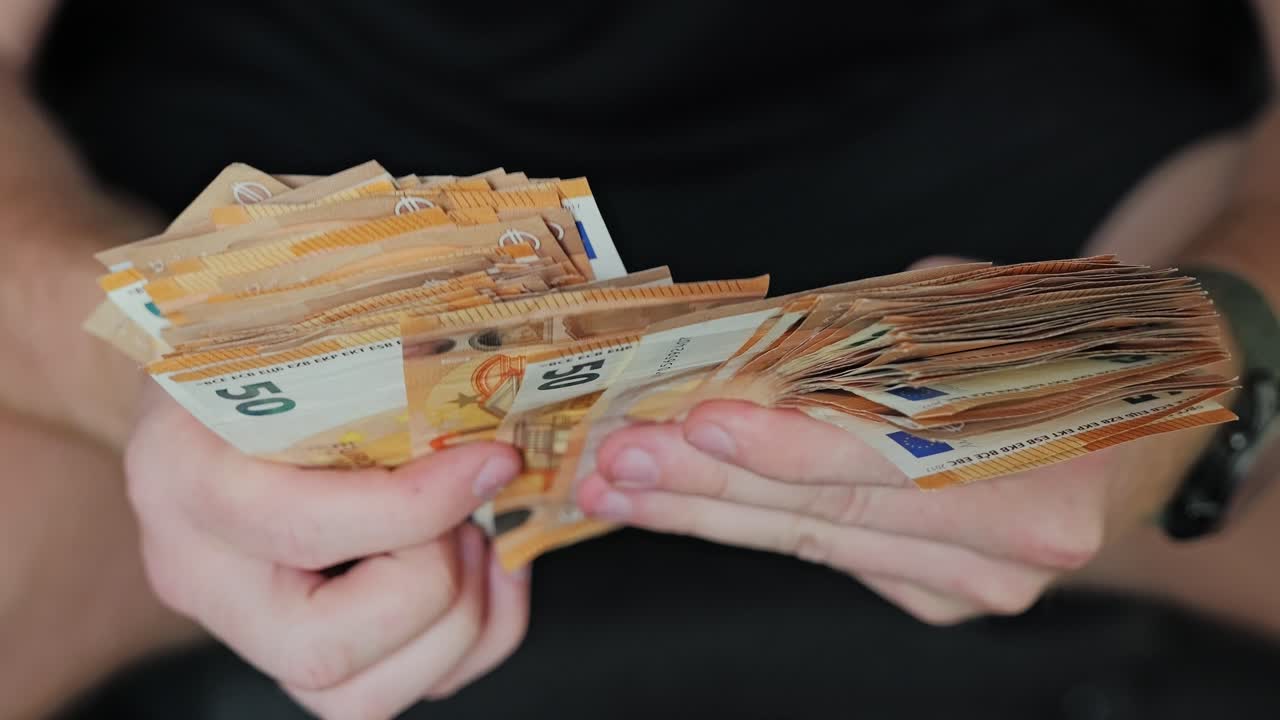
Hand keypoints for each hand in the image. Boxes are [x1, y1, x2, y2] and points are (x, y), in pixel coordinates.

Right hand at [126, 385, 529, 718]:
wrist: (204, 386)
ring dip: (459, 624)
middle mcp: (198, 572)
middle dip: (434, 585)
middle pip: (322, 650)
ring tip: (477, 539)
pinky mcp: (290, 650)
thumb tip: (492, 373)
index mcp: (184, 478)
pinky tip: (488, 572)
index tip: (494, 461)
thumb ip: (370, 349)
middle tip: (470, 513)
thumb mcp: (293, 324)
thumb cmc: (257, 345)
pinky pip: (386, 694)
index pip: (299, 528)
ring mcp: (241, 627)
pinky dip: (468, 644)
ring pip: (358, 699)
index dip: (416, 509)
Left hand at [577, 399, 1209, 625]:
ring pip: (811, 545)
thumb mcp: (971, 312)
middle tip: (614, 463)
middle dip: (707, 488)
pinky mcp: (939, 596)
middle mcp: (1007, 548)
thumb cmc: (1056, 347)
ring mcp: (972, 586)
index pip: (880, 463)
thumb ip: (867, 339)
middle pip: (826, 517)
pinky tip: (682, 499)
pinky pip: (829, 552)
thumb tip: (740, 351)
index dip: (782, 445)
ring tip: (619, 488)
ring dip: (706, 514)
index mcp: (1035, 470)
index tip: (693, 421)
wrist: (1142, 425)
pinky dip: (752, 520)